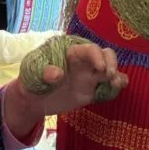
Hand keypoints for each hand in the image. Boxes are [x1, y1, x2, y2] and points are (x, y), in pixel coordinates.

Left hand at [5, 43, 128, 136]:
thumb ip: (43, 72)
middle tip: (109, 76)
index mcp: (71, 52)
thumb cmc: (31, 80)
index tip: (101, 68)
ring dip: (117, 75)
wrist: (33, 101)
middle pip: (105, 54)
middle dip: (111, 62)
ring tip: (116, 84)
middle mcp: (84, 62)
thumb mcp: (32, 74)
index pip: (89, 49)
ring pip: (110, 69)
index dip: (97, 56)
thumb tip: (57, 73)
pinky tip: (116, 88)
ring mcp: (90, 76)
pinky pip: (108, 85)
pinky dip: (116, 86)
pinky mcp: (92, 90)